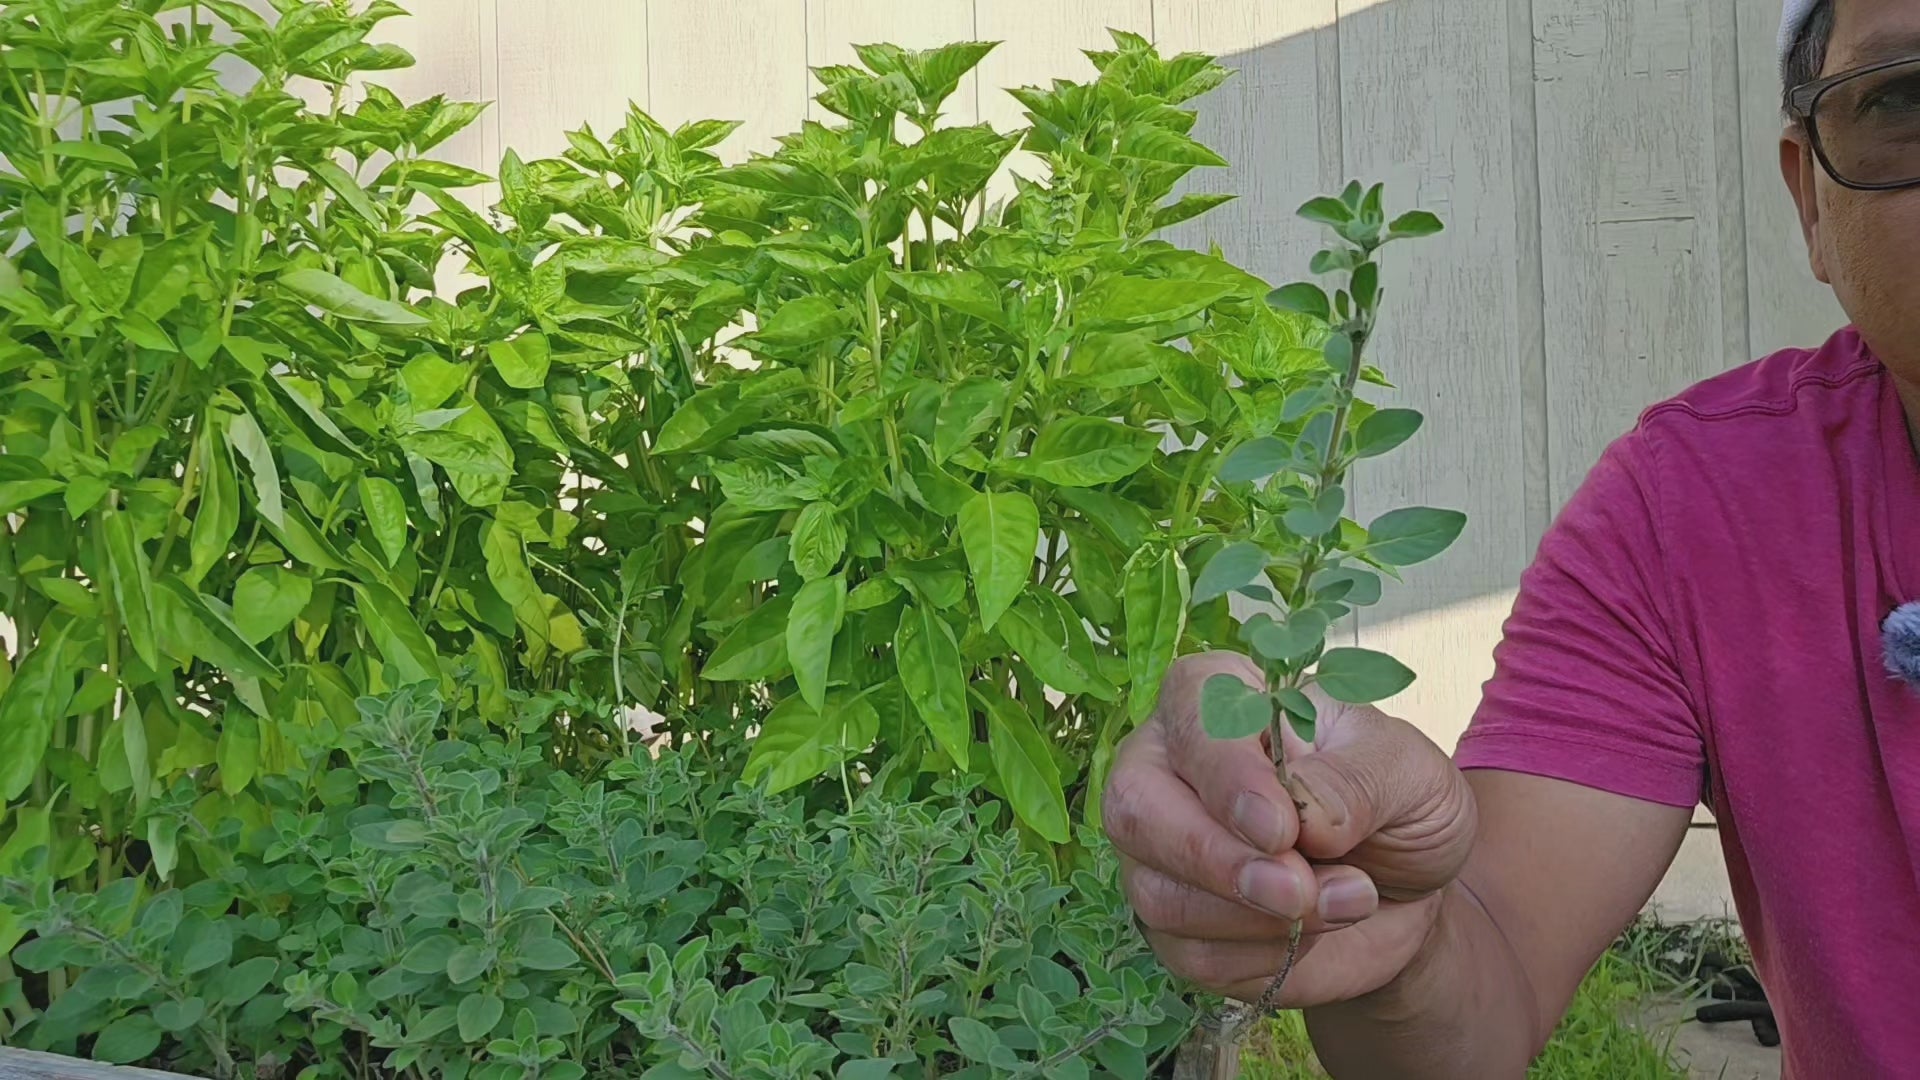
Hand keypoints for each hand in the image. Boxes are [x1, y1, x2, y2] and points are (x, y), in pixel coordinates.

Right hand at [1102, 650, 1477, 1005]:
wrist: (1405, 894)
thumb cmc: (1397, 805)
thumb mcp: (1412, 775)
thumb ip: (1357, 782)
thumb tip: (1302, 813)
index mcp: (1222, 699)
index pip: (1189, 713)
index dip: (1225, 773)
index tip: (1280, 827)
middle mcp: (1169, 767)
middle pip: (1135, 806)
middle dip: (1215, 859)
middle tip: (1297, 890)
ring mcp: (1160, 849)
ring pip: (1159, 892)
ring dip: (1258, 919)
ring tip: (1346, 902)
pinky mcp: (1172, 923)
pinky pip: (1190, 954)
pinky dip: (1261, 959)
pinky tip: (1311, 936)